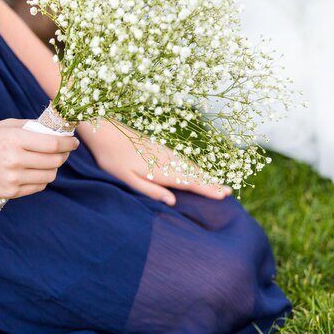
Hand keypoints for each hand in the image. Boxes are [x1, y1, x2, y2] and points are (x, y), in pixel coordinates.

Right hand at [0, 119, 78, 198]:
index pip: (53, 144)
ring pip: (49, 175)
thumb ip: (30, 127)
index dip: (68, 143)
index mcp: (14, 140)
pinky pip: (38, 186)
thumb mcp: (4, 126)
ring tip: (49, 160)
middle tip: (63, 150)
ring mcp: (13, 179)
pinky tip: (36, 171)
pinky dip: (42, 178)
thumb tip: (55, 129)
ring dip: (54, 167)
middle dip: (64, 154)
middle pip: (55, 161)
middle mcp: (15, 160)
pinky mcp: (11, 192)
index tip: (73, 142)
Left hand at [78, 121, 231, 205]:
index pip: (189, 182)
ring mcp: (164, 152)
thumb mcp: (127, 179)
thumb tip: (172, 201)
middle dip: (211, 182)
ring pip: (189, 165)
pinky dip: (193, 167)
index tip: (223, 194)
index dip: (207, 188)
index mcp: (160, 170)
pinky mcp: (159, 148)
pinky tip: (196, 170)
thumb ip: (150, 190)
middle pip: (193, 173)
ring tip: (218, 183)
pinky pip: (182, 159)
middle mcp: (166, 160)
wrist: (105, 132)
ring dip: (204, 174)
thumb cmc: (112, 159)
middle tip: (229, 192)